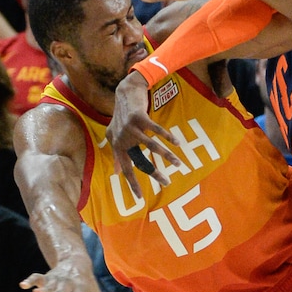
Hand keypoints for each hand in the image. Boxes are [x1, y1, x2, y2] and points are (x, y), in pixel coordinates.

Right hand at [20, 253, 113, 291]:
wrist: (77, 262)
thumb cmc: (88, 287)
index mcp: (81, 289)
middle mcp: (67, 284)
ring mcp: (56, 280)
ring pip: (48, 285)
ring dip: (43, 290)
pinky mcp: (46, 277)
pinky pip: (37, 277)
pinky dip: (30, 280)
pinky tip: (23, 285)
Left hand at [105, 71, 179, 197]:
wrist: (125, 92)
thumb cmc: (121, 116)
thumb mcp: (113, 135)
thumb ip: (115, 154)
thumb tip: (116, 173)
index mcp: (118, 146)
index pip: (126, 169)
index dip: (132, 184)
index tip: (140, 198)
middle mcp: (123, 138)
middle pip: (141, 161)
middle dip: (155, 173)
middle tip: (166, 183)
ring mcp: (131, 128)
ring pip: (152, 146)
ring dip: (167, 156)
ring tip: (178, 164)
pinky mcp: (140, 117)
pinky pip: (156, 130)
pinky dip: (168, 137)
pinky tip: (177, 143)